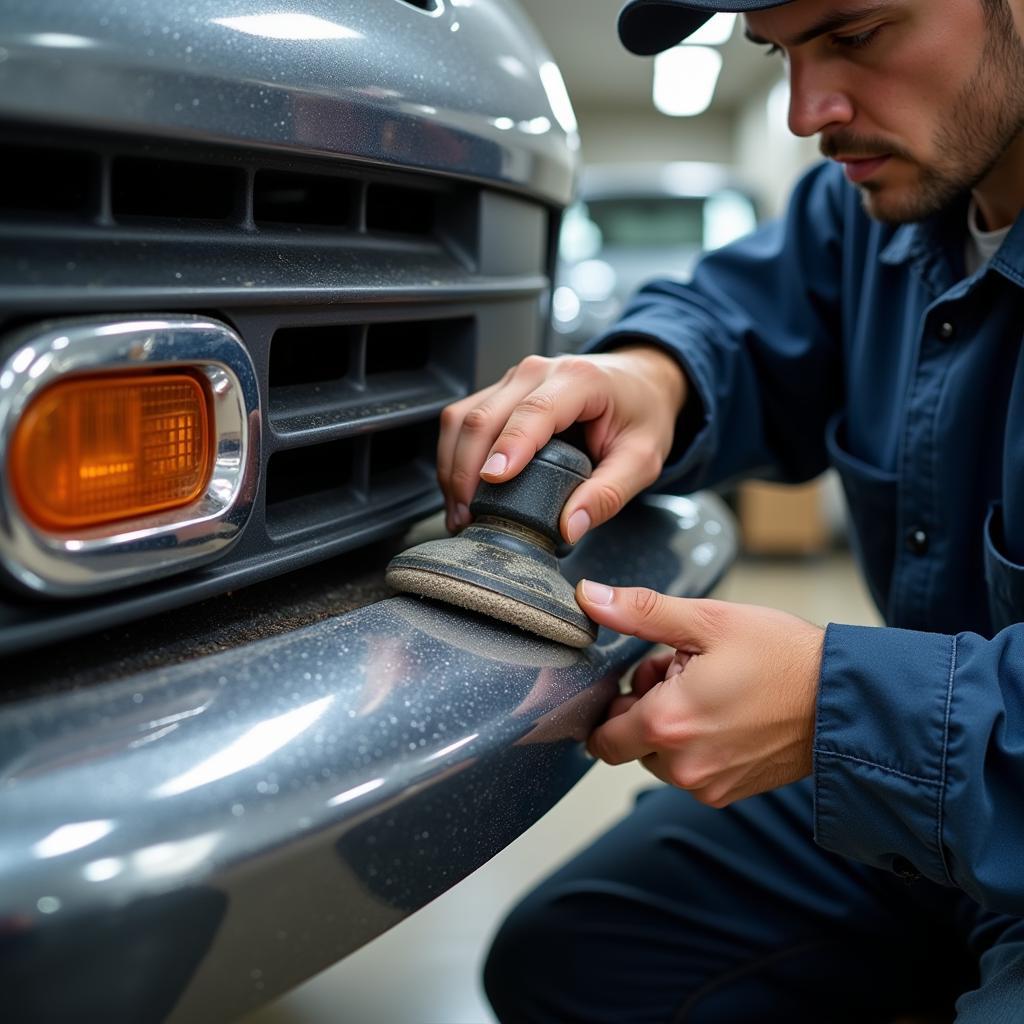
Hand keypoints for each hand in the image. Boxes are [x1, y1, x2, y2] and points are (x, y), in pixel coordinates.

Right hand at [436, 347, 686, 541]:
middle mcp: (537, 372)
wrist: (640, 383)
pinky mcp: (499, 393)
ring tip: (461, 513)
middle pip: (483, 416)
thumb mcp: (642, 459)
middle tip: (469, 518)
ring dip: (453, 467)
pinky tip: (462, 492)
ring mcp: (513, 380)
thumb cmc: (641, 414)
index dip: (508, 447)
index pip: (532, 412)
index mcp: (578, 380)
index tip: (492, 481)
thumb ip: (609, 494)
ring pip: (462, 418)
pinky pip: (462, 421)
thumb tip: (568, 527)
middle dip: (467, 471)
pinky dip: (454, 458)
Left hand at [577, 580, 824, 807]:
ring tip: (711, 687)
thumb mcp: (707, 620)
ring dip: (672, 725)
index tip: (642, 676)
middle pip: (631, 744)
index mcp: (668, 725)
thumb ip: (640, 612)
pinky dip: (697, 743)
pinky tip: (727, 711)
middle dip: (645, 707)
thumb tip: (590, 597)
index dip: (614, 702)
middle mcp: (683, 766)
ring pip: (661, 757)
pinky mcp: (731, 792)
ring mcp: (709, 785)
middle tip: (683, 671)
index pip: (602, 738)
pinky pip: (692, 770)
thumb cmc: (782, 657)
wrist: (846, 700)